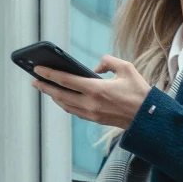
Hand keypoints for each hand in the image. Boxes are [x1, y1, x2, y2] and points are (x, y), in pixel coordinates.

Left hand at [32, 54, 149, 127]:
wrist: (149, 117)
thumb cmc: (139, 92)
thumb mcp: (126, 68)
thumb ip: (108, 61)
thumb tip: (95, 67)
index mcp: (96, 89)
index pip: (66, 80)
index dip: (49, 74)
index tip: (37, 69)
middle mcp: (91, 103)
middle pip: (60, 95)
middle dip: (45, 87)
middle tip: (34, 80)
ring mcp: (92, 114)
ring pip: (65, 105)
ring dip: (53, 97)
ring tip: (45, 88)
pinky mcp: (95, 120)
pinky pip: (74, 111)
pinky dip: (65, 104)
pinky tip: (62, 98)